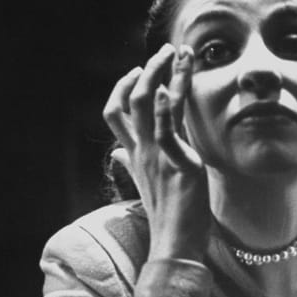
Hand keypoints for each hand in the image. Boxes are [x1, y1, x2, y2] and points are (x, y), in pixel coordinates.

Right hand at [103, 44, 210, 262]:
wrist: (176, 247)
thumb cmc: (169, 218)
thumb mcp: (150, 186)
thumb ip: (136, 164)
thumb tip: (120, 154)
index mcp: (136, 155)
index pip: (117, 112)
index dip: (123, 87)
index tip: (138, 68)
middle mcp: (142, 151)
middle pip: (132, 100)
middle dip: (149, 69)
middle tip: (167, 49)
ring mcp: (158, 156)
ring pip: (150, 104)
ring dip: (164, 73)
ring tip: (179, 52)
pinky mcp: (178, 164)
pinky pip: (165, 131)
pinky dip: (164, 108)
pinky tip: (168, 89)